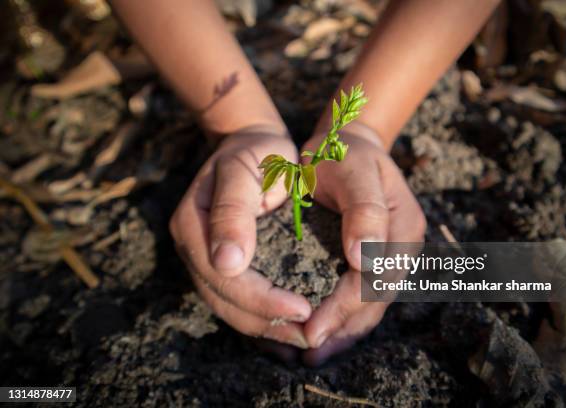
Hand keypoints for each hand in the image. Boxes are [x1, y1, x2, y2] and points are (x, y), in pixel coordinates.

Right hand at [170, 126, 311, 348]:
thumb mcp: (244, 169)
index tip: (303, 310)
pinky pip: (238, 300)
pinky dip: (263, 318)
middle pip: (224, 300)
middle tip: (310, 335)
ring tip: (304, 337)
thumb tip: (227, 263)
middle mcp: (194, 248)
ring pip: (230, 307)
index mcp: (192, 226)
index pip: (225, 278)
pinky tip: (289, 331)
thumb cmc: (256, 151)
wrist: (252, 142)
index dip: (262, 300)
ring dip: (266, 327)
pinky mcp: (223, 263)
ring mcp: (205, 257)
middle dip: (267, 323)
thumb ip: (233, 212)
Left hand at [301, 124, 425, 364]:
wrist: (345, 144)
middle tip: (306, 350)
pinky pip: (361, 297)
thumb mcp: (351, 169)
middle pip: (376, 300)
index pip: (376, 279)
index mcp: (403, 226)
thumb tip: (363, 261)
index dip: (344, 307)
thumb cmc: (342, 152)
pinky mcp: (374, 261)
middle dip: (341, 327)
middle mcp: (402, 247)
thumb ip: (363, 210)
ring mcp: (391, 256)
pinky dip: (342, 318)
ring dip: (343, 331)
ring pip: (371, 306)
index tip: (310, 328)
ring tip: (311, 352)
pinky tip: (321, 332)